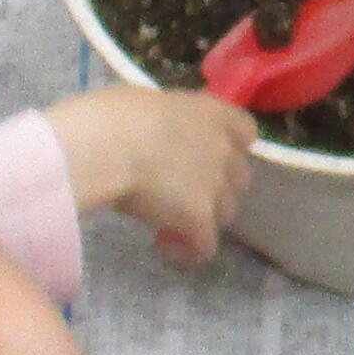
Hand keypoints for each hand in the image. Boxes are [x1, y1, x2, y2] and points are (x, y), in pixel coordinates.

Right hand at [53, 85, 254, 265]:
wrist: (108, 146)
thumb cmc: (113, 116)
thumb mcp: (146, 104)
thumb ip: (167, 122)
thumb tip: (155, 140)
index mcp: (211, 113)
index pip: (245, 131)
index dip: (230, 148)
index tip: (203, 157)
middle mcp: (223, 149)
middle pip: (237, 178)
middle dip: (215, 189)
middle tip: (179, 195)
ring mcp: (215, 186)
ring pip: (225, 214)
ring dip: (202, 220)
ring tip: (166, 223)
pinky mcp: (200, 219)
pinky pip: (204, 247)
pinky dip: (186, 250)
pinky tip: (161, 245)